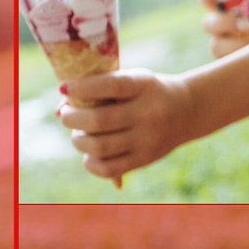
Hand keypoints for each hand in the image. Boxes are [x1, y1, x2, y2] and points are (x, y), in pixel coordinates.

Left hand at [57, 69, 194, 179]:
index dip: (83, 88)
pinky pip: (108, 169)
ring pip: (99, 147)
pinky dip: (90, 162)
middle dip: (72, 118)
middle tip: (66, 115)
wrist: (188, 109)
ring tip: (79, 134)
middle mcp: (149, 113)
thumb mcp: (133, 80)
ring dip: (78, 140)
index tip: (64, 88)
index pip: (112, 86)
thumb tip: (60, 109)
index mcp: (145, 86)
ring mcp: (148, 139)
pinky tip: (89, 153)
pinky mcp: (146, 159)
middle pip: (99, 120)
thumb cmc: (147, 92)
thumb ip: (99, 89)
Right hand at [201, 0, 248, 58]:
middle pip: (208, 23)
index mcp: (230, 13)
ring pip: (216, 45)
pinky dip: (239, 59)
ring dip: (235, 44)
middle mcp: (222, 29)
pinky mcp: (225, 65)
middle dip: (225, 23)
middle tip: (248, 27)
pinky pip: (224, 63)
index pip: (210, 0)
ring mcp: (222, 47)